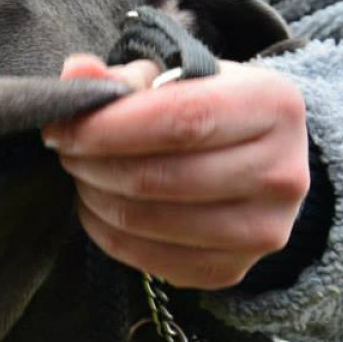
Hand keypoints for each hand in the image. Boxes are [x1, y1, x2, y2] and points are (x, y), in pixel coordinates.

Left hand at [42, 54, 309, 289]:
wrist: (250, 156)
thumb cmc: (201, 104)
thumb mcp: (168, 75)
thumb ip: (119, 76)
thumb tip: (76, 71)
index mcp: (272, 106)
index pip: (180, 121)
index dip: (107, 128)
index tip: (60, 128)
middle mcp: (282, 173)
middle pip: (159, 177)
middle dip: (92, 163)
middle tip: (64, 148)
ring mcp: (264, 231)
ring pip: (149, 221)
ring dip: (95, 196)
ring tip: (81, 172)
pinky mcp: (233, 270)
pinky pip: (150, 261)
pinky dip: (107, 233)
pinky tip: (97, 205)